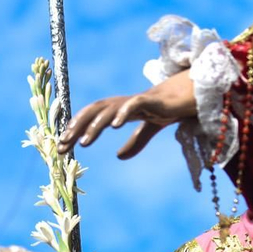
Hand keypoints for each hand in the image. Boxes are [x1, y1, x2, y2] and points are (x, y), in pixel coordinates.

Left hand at [61, 69, 196, 159]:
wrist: (190, 95)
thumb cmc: (167, 109)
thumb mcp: (149, 129)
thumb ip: (135, 141)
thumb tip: (119, 156)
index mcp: (119, 109)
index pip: (92, 116)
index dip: (76, 128)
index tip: (62, 144)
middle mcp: (123, 102)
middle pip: (94, 111)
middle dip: (77, 127)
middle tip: (63, 144)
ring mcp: (136, 100)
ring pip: (109, 109)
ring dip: (94, 124)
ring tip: (83, 142)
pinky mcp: (151, 100)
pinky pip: (134, 104)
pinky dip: (123, 113)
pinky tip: (114, 126)